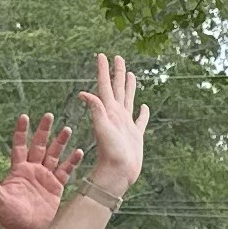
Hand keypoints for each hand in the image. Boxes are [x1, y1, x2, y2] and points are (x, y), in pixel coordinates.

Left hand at [0, 114, 85, 228]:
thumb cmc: (8, 215)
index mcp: (18, 169)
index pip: (20, 145)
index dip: (22, 131)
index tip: (24, 117)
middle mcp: (32, 169)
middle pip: (39, 145)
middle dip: (44, 131)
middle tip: (49, 116)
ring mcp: (45, 176)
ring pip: (54, 155)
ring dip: (60, 143)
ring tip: (67, 130)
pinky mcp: (56, 186)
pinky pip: (65, 171)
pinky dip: (72, 162)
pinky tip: (78, 152)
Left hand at [75, 52, 148, 200]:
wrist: (118, 173)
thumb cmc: (110, 153)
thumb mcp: (101, 129)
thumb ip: (95, 110)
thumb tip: (83, 93)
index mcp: (108, 111)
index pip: (105, 86)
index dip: (104, 70)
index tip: (102, 55)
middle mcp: (116, 115)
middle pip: (118, 89)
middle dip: (117, 73)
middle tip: (118, 57)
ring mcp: (125, 125)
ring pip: (128, 100)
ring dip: (129, 87)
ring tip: (130, 75)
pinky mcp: (135, 135)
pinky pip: (140, 120)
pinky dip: (142, 113)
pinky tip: (144, 106)